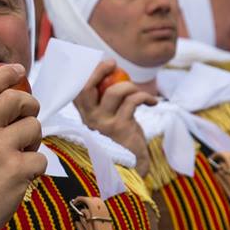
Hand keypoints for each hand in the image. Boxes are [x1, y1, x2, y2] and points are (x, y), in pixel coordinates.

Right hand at [0, 64, 47, 229]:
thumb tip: (10, 96)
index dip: (4, 74)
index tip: (19, 70)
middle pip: (17, 99)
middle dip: (30, 106)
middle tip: (28, 117)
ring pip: (34, 128)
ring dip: (33, 141)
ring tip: (19, 156)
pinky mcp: (17, 170)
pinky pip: (41, 158)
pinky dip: (35, 168)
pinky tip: (21, 177)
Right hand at [74, 60, 156, 175]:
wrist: (133, 166)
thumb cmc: (123, 138)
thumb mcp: (110, 119)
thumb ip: (106, 102)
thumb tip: (113, 73)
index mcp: (85, 117)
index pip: (77, 92)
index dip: (86, 75)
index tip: (101, 64)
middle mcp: (90, 120)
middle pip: (87, 88)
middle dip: (100, 71)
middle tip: (112, 63)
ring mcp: (104, 124)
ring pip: (114, 91)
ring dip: (130, 85)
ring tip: (140, 93)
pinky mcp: (121, 127)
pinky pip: (133, 101)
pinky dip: (145, 97)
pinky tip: (153, 102)